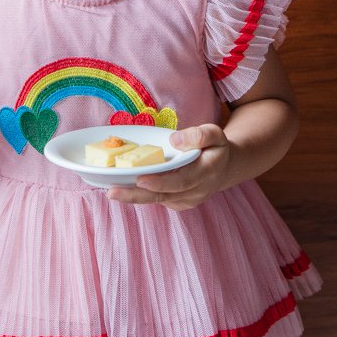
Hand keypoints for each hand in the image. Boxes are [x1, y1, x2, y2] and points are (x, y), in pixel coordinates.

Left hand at [107, 124, 230, 211]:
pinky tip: (123, 188)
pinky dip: (140, 195)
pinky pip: (159, 199)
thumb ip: (198, 135)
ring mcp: (187, 200)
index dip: (160, 182)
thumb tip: (174, 140)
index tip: (140, 179)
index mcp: (206, 172)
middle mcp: (196, 191)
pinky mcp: (179, 203)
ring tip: (112, 191)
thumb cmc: (216, 147)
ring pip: (158, 200)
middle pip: (164, 195)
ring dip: (134, 197)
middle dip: (137, 195)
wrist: (224, 168)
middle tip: (112, 192)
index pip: (181, 181)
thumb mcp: (215, 133)